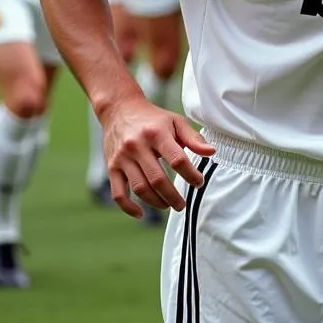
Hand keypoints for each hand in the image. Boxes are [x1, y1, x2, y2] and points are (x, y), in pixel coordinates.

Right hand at [101, 97, 215, 219]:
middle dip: (173, 196)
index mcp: (156, 133)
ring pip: (140, 188)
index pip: (177, 160)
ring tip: (168, 205)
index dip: (191, 175)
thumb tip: (211, 152)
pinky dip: (128, 208)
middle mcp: (137, 145)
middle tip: (182, 205)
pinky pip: (118, 193)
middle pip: (157, 179)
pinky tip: (141, 213)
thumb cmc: (153, 118)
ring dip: (156, 202)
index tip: (199, 182)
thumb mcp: (175, 121)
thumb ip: (193, 138)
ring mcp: (122, 157)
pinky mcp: (111, 167)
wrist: (120, 109)